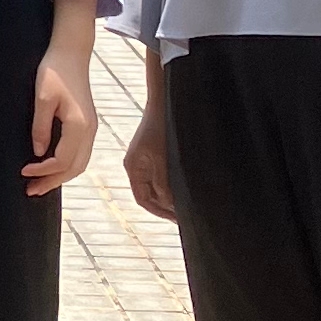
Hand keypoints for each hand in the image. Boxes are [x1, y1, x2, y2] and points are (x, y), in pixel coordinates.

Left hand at [23, 55, 97, 198]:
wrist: (71, 53)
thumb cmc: (55, 71)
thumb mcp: (43, 98)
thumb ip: (41, 127)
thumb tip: (38, 153)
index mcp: (79, 125)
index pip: (62, 160)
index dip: (43, 170)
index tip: (24, 171)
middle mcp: (89, 131)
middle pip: (74, 168)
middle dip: (52, 182)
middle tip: (30, 190)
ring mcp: (91, 129)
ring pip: (80, 163)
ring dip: (60, 177)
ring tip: (40, 184)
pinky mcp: (87, 125)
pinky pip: (80, 154)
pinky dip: (67, 166)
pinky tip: (52, 167)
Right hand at [123, 101, 177, 221]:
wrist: (162, 101)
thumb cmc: (161, 126)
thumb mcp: (162, 157)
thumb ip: (162, 181)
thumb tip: (167, 203)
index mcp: (133, 168)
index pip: (143, 199)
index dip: (159, 211)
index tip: (176, 220)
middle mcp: (137, 166)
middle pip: (150, 194)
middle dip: (166, 206)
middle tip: (186, 216)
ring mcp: (145, 160)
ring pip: (157, 185)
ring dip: (170, 195)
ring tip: (187, 204)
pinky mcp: (154, 154)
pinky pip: (161, 175)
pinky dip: (171, 184)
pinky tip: (184, 186)